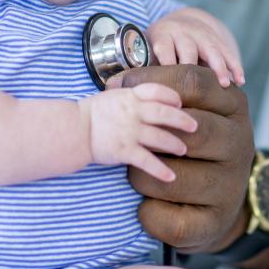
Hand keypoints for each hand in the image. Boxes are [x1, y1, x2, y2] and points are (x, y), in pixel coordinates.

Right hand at [80, 83, 197, 182]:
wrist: (74, 130)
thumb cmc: (93, 113)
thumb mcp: (113, 96)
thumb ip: (134, 96)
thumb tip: (155, 98)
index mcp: (130, 96)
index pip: (157, 90)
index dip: (172, 96)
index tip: (180, 103)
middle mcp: (132, 112)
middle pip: (164, 113)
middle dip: (182, 120)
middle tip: (195, 127)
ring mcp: (129, 131)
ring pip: (159, 137)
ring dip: (175, 144)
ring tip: (183, 150)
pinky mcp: (123, 151)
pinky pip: (146, 161)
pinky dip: (160, 170)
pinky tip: (171, 177)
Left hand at [109, 65, 254, 253]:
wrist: (212, 201)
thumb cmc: (188, 143)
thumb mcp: (188, 107)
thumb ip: (161, 91)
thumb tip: (114, 83)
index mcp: (233, 105)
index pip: (193, 80)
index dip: (150, 80)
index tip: (120, 88)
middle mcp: (240, 141)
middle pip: (187, 130)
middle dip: (150, 136)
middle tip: (132, 141)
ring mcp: (232, 183)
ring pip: (174, 178)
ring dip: (141, 177)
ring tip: (134, 174)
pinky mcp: (217, 220)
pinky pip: (172, 220)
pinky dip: (148, 213)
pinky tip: (145, 206)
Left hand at [148, 7, 244, 87]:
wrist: (179, 22)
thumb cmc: (159, 46)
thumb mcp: (148, 49)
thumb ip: (145, 67)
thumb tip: (138, 90)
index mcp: (163, 34)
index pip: (164, 47)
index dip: (168, 63)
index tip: (170, 84)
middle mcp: (183, 31)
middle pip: (189, 48)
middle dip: (194, 67)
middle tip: (197, 87)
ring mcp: (202, 34)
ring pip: (212, 49)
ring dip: (219, 67)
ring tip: (225, 84)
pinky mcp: (217, 38)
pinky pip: (227, 51)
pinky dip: (234, 65)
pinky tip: (240, 80)